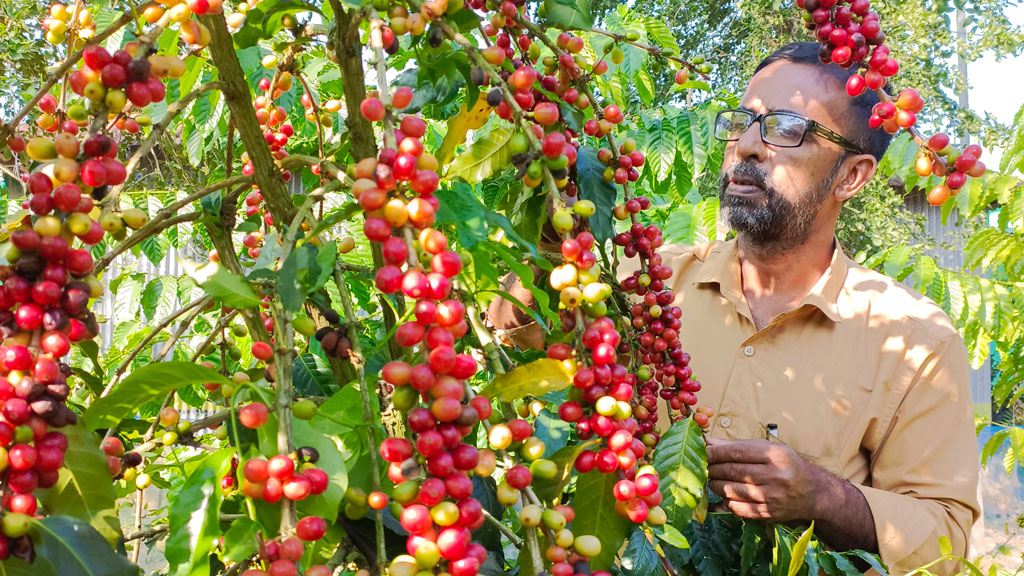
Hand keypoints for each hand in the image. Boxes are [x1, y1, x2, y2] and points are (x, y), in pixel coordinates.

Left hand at [706, 438, 829, 522]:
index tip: (701, 451)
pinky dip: (726, 500)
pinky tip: (726, 494)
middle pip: (732, 471)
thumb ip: (738, 446)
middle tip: (703, 466)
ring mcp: (772, 497)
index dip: (715, 452)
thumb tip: (708, 442)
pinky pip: (737, 508)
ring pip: (731, 490)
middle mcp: (775, 476)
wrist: (812, 492)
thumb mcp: (768, 449)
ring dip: (715, 484)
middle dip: (712, 468)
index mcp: (776, 456)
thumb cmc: (786, 466)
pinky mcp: (768, 514)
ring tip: (712, 479)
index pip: (736, 452)